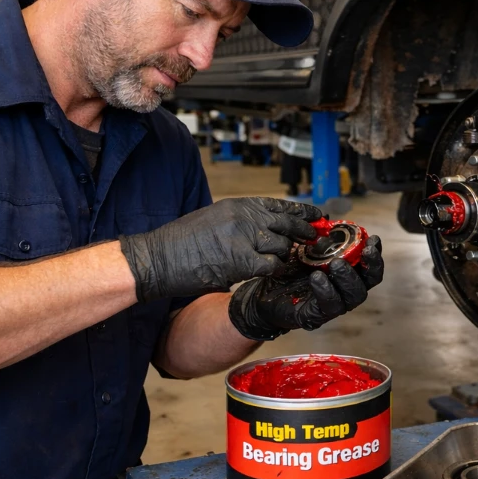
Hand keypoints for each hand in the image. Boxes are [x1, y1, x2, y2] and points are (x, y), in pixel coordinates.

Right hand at [119, 197, 321, 300]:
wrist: (159, 258)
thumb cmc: (182, 242)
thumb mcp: (214, 218)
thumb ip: (241, 221)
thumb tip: (267, 229)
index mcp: (238, 205)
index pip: (279, 204)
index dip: (302, 210)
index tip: (318, 215)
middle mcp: (244, 217)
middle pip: (287, 223)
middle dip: (304, 233)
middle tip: (316, 240)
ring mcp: (243, 238)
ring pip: (282, 247)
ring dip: (284, 257)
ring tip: (285, 262)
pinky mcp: (240, 261)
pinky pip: (271, 267)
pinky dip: (274, 271)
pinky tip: (271, 274)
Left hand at [228, 235, 383, 340]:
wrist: (259, 293)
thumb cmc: (285, 271)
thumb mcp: (302, 250)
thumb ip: (316, 238)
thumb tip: (325, 217)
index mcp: (344, 275)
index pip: (369, 267)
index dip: (375, 254)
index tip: (373, 238)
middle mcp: (342, 291)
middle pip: (368, 282)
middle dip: (370, 266)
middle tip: (364, 250)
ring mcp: (331, 306)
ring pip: (352, 296)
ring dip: (347, 278)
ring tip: (336, 263)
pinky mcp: (314, 316)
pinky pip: (327, 306)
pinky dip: (325, 290)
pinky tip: (317, 277)